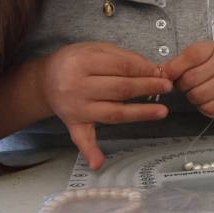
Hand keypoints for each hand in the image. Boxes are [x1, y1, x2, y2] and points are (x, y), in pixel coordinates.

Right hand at [39, 42, 171, 169]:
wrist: (45, 80)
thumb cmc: (76, 62)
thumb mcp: (95, 48)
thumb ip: (123, 57)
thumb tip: (152, 69)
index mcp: (82, 62)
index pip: (121, 66)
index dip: (144, 69)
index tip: (161, 71)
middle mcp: (77, 87)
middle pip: (120, 89)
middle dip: (147, 87)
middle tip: (168, 86)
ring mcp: (76, 108)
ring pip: (113, 113)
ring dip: (139, 113)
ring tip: (162, 111)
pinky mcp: (73, 124)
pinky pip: (82, 139)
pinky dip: (90, 152)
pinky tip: (99, 163)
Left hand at [164, 41, 213, 117]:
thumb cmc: (206, 71)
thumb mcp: (192, 62)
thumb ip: (175, 65)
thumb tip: (160, 73)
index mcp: (212, 49)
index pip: (192, 55)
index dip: (175, 67)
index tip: (168, 75)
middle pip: (191, 78)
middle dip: (182, 86)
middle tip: (186, 86)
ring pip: (198, 95)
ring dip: (192, 98)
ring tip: (196, 92)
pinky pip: (209, 108)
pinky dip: (203, 108)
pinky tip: (207, 101)